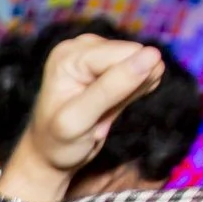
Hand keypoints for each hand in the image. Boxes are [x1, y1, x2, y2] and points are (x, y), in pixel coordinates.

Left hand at [0, 34, 165, 201]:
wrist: (50, 155)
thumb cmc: (58, 142)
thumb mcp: (80, 120)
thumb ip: (112, 87)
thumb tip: (152, 55)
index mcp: (69, 55)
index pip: (127, 53)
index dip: (128, 83)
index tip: (100, 109)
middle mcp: (82, 47)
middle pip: (136, 55)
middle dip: (128, 88)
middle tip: (100, 112)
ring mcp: (97, 53)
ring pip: (142, 63)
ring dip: (129, 93)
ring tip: (102, 110)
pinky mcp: (110, 63)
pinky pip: (142, 72)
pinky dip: (132, 93)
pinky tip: (110, 105)